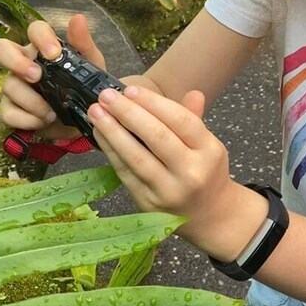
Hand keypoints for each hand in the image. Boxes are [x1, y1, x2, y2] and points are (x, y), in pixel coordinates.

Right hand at [0, 14, 105, 138]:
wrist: (84, 121)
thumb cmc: (84, 87)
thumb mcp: (91, 66)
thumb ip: (83, 43)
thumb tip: (77, 18)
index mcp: (43, 49)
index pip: (34, 30)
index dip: (41, 38)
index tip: (55, 54)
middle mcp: (24, 63)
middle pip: (0, 48)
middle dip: (15, 61)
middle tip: (36, 76)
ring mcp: (14, 86)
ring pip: (9, 85)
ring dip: (33, 101)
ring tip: (53, 112)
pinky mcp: (10, 110)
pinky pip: (8, 113)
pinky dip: (27, 119)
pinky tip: (43, 121)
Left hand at [87, 85, 267, 259]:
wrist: (209, 215)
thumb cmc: (204, 171)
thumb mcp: (207, 144)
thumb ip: (194, 118)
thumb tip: (192, 93)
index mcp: (210, 151)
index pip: (181, 121)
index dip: (154, 103)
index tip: (130, 90)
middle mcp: (191, 173)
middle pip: (158, 137)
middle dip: (128, 113)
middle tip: (106, 96)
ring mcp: (168, 191)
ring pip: (137, 157)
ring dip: (112, 132)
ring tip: (96, 112)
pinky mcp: (148, 203)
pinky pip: (125, 173)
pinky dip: (111, 151)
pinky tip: (100, 134)